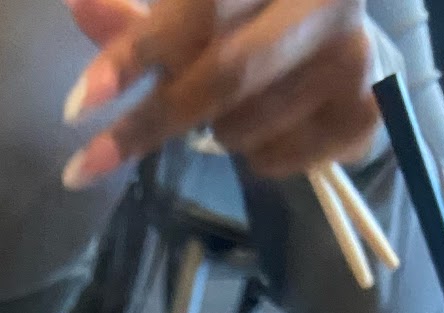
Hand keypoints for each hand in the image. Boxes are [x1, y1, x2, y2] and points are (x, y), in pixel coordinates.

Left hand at [61, 0, 376, 184]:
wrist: (350, 47)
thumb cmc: (256, 20)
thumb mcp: (201, 8)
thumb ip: (139, 15)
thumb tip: (78, 5)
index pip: (198, 8)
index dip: (135, 55)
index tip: (78, 105)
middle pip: (223, 77)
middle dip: (147, 125)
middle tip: (86, 166)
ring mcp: (355, 58)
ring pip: (242, 126)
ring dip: (211, 135)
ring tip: (232, 108)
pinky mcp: (365, 115)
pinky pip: (273, 160)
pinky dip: (252, 156)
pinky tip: (272, 125)